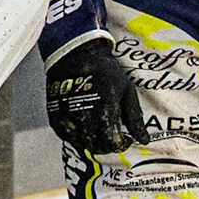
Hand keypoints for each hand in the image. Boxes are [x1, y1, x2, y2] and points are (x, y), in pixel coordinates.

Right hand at [46, 37, 147, 153]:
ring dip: (90, 141)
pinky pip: (64, 135)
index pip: (112, 143)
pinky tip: (82, 127)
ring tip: (96, 130)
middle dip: (106, 145)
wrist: (74, 52)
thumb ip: (134, 117)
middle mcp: (84, 115)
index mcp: (104, 109)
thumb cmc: (103, 69)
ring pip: (80, 143)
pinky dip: (74, 136)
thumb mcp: (126, 90)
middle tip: (110, 136)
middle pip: (96, 146)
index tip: (123, 138)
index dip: (120, 144)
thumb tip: (144, 140)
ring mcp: (67, 114)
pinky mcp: (54, 112)